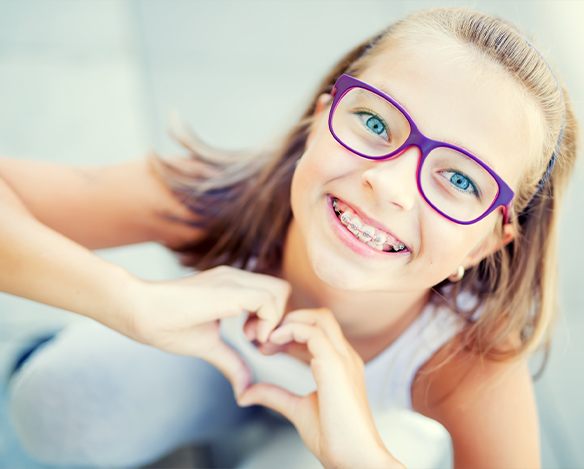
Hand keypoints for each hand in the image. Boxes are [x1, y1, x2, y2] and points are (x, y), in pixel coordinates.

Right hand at [126, 265, 291, 397]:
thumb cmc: (167, 325)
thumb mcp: (209, 346)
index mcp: (233, 287)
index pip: (273, 295)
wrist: (139, 311)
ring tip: (252, 340)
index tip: (256, 343)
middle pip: (282, 290)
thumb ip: (231, 362)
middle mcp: (237, 278)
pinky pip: (268, 299)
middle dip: (280, 319)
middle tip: (259, 343)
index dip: (273, 320)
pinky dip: (268, 321)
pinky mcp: (230, 289)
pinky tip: (248, 337)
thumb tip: (244, 389)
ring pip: (280, 291)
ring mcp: (234, 280)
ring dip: (275, 320)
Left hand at [237, 307, 403, 468]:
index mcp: (340, 364)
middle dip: (289, 318)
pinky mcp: (336, 366)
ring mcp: (343, 359)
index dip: (289, 331)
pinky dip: (290, 331)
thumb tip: (247, 392)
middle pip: (320, 316)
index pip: (317, 331)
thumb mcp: (298, 410)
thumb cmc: (336, 439)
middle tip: (261, 336)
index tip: (265, 345)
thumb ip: (275, 396)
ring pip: (318, 318)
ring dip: (288, 322)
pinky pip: (313, 333)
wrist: (355, 459)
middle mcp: (345, 356)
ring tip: (265, 338)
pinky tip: (273, 343)